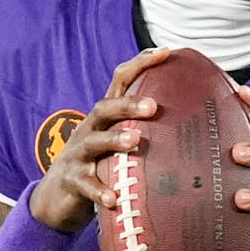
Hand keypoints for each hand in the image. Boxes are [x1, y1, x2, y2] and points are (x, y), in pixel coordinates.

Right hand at [29, 48, 187, 233]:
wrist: (56, 197)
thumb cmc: (99, 166)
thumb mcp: (117, 143)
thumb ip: (142, 130)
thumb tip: (193, 124)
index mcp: (105, 117)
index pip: (120, 81)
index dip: (140, 64)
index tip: (165, 53)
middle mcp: (89, 129)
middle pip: (105, 108)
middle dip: (128, 105)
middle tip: (153, 107)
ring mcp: (78, 155)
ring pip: (94, 142)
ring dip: (114, 140)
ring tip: (134, 141)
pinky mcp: (72, 181)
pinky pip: (85, 185)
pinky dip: (99, 191)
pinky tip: (113, 198)